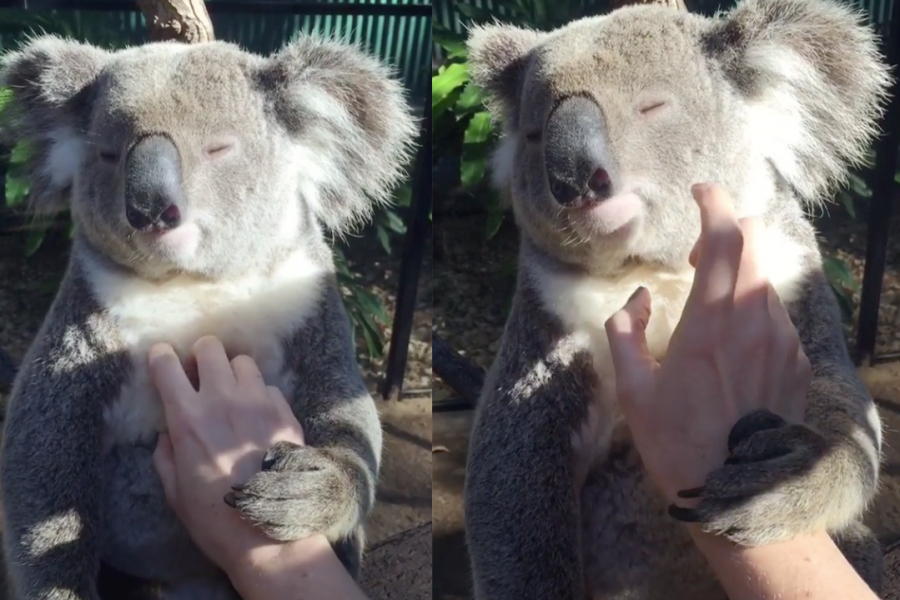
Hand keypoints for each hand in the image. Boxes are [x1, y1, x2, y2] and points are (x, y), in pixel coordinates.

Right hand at [148, 335, 305, 573]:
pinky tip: (258, 416)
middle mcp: (223, 401)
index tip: (162, 358)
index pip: (167, 366)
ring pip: (243, 361)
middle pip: (210, 348)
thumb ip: (166, 454)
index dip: (161, 356)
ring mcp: (258, 403)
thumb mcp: (175, 491)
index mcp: (189, 419)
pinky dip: (260, 395)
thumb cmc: (214, 517)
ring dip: (233, 372)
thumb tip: (167, 433)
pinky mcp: (285, 412)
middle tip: (201, 373)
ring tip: (233, 393)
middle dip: (201, 356)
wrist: (268, 533)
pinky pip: (269, 386)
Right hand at [604, 183, 810, 504]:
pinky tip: (733, 341)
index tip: (700, 192)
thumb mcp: (633, 390)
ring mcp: (782, 341)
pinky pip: (776, 314)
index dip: (714, 204)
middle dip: (725, 232)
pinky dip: (754, 307)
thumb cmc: (678, 443)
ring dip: (738, 273)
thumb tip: (638, 302)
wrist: (738, 494)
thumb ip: (626, 332)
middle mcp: (756, 322)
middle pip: (754, 246)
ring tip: (711, 303)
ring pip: (765, 279)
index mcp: (711, 323)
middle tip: (697, 251)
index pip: (725, 239)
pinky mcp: (797, 361)